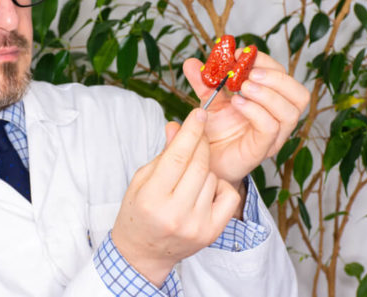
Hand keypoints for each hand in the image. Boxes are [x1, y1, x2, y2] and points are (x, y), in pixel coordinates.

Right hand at [111, 109, 240, 285]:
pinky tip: (205, 189)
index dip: (190, 132)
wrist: (143, 253)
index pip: (177, 157)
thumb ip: (163, 155)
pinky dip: (219, 186)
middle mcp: (175, 214)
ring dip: (205, 167)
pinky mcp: (211, 233)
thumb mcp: (142, 180)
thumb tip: (177, 126)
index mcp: (152, 198)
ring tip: (191, 173)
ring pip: (213, 178)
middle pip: (199, 165)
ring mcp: (196, 225)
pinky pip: (228, 196)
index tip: (198, 113)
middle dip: (201, 144)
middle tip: (198, 135)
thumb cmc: (138, 213)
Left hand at [183, 51, 310, 186]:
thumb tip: (191, 62)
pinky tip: (237, 103)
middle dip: (275, 77)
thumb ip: (203, 82)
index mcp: (270, 102)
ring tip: (242, 87)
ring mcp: (274, 136)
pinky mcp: (263, 148)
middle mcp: (278, 118)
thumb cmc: (214, 132)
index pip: (284, 76)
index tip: (241, 54)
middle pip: (298, 93)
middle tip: (248, 72)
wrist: (203, 162)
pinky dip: (255, 111)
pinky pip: (270, 127)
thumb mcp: (208, 101)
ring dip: (267, 93)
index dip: (266, 61)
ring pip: (290, 111)